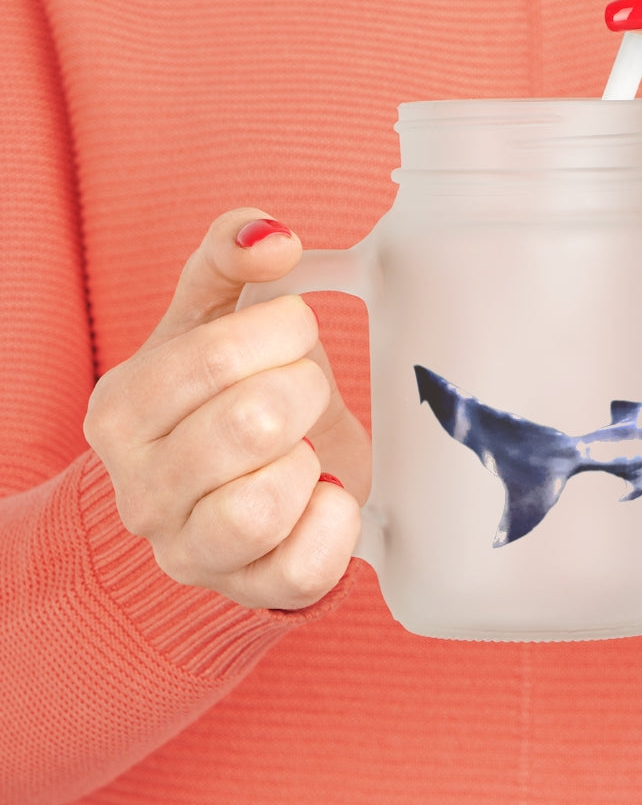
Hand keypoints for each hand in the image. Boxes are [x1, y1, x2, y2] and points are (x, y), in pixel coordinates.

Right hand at [84, 209, 369, 609]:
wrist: (230, 485)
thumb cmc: (223, 394)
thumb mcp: (213, 316)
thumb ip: (228, 257)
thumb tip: (271, 234)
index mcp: (122, 410)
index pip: (215, 356)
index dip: (282, 331)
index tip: (295, 331)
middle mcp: (139, 490)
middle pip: (251, 424)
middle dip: (304, 391)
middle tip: (304, 390)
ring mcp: (189, 551)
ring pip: (264, 505)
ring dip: (310, 460)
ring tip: (304, 447)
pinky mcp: (248, 590)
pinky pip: (304, 568)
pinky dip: (335, 521)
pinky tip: (324, 492)